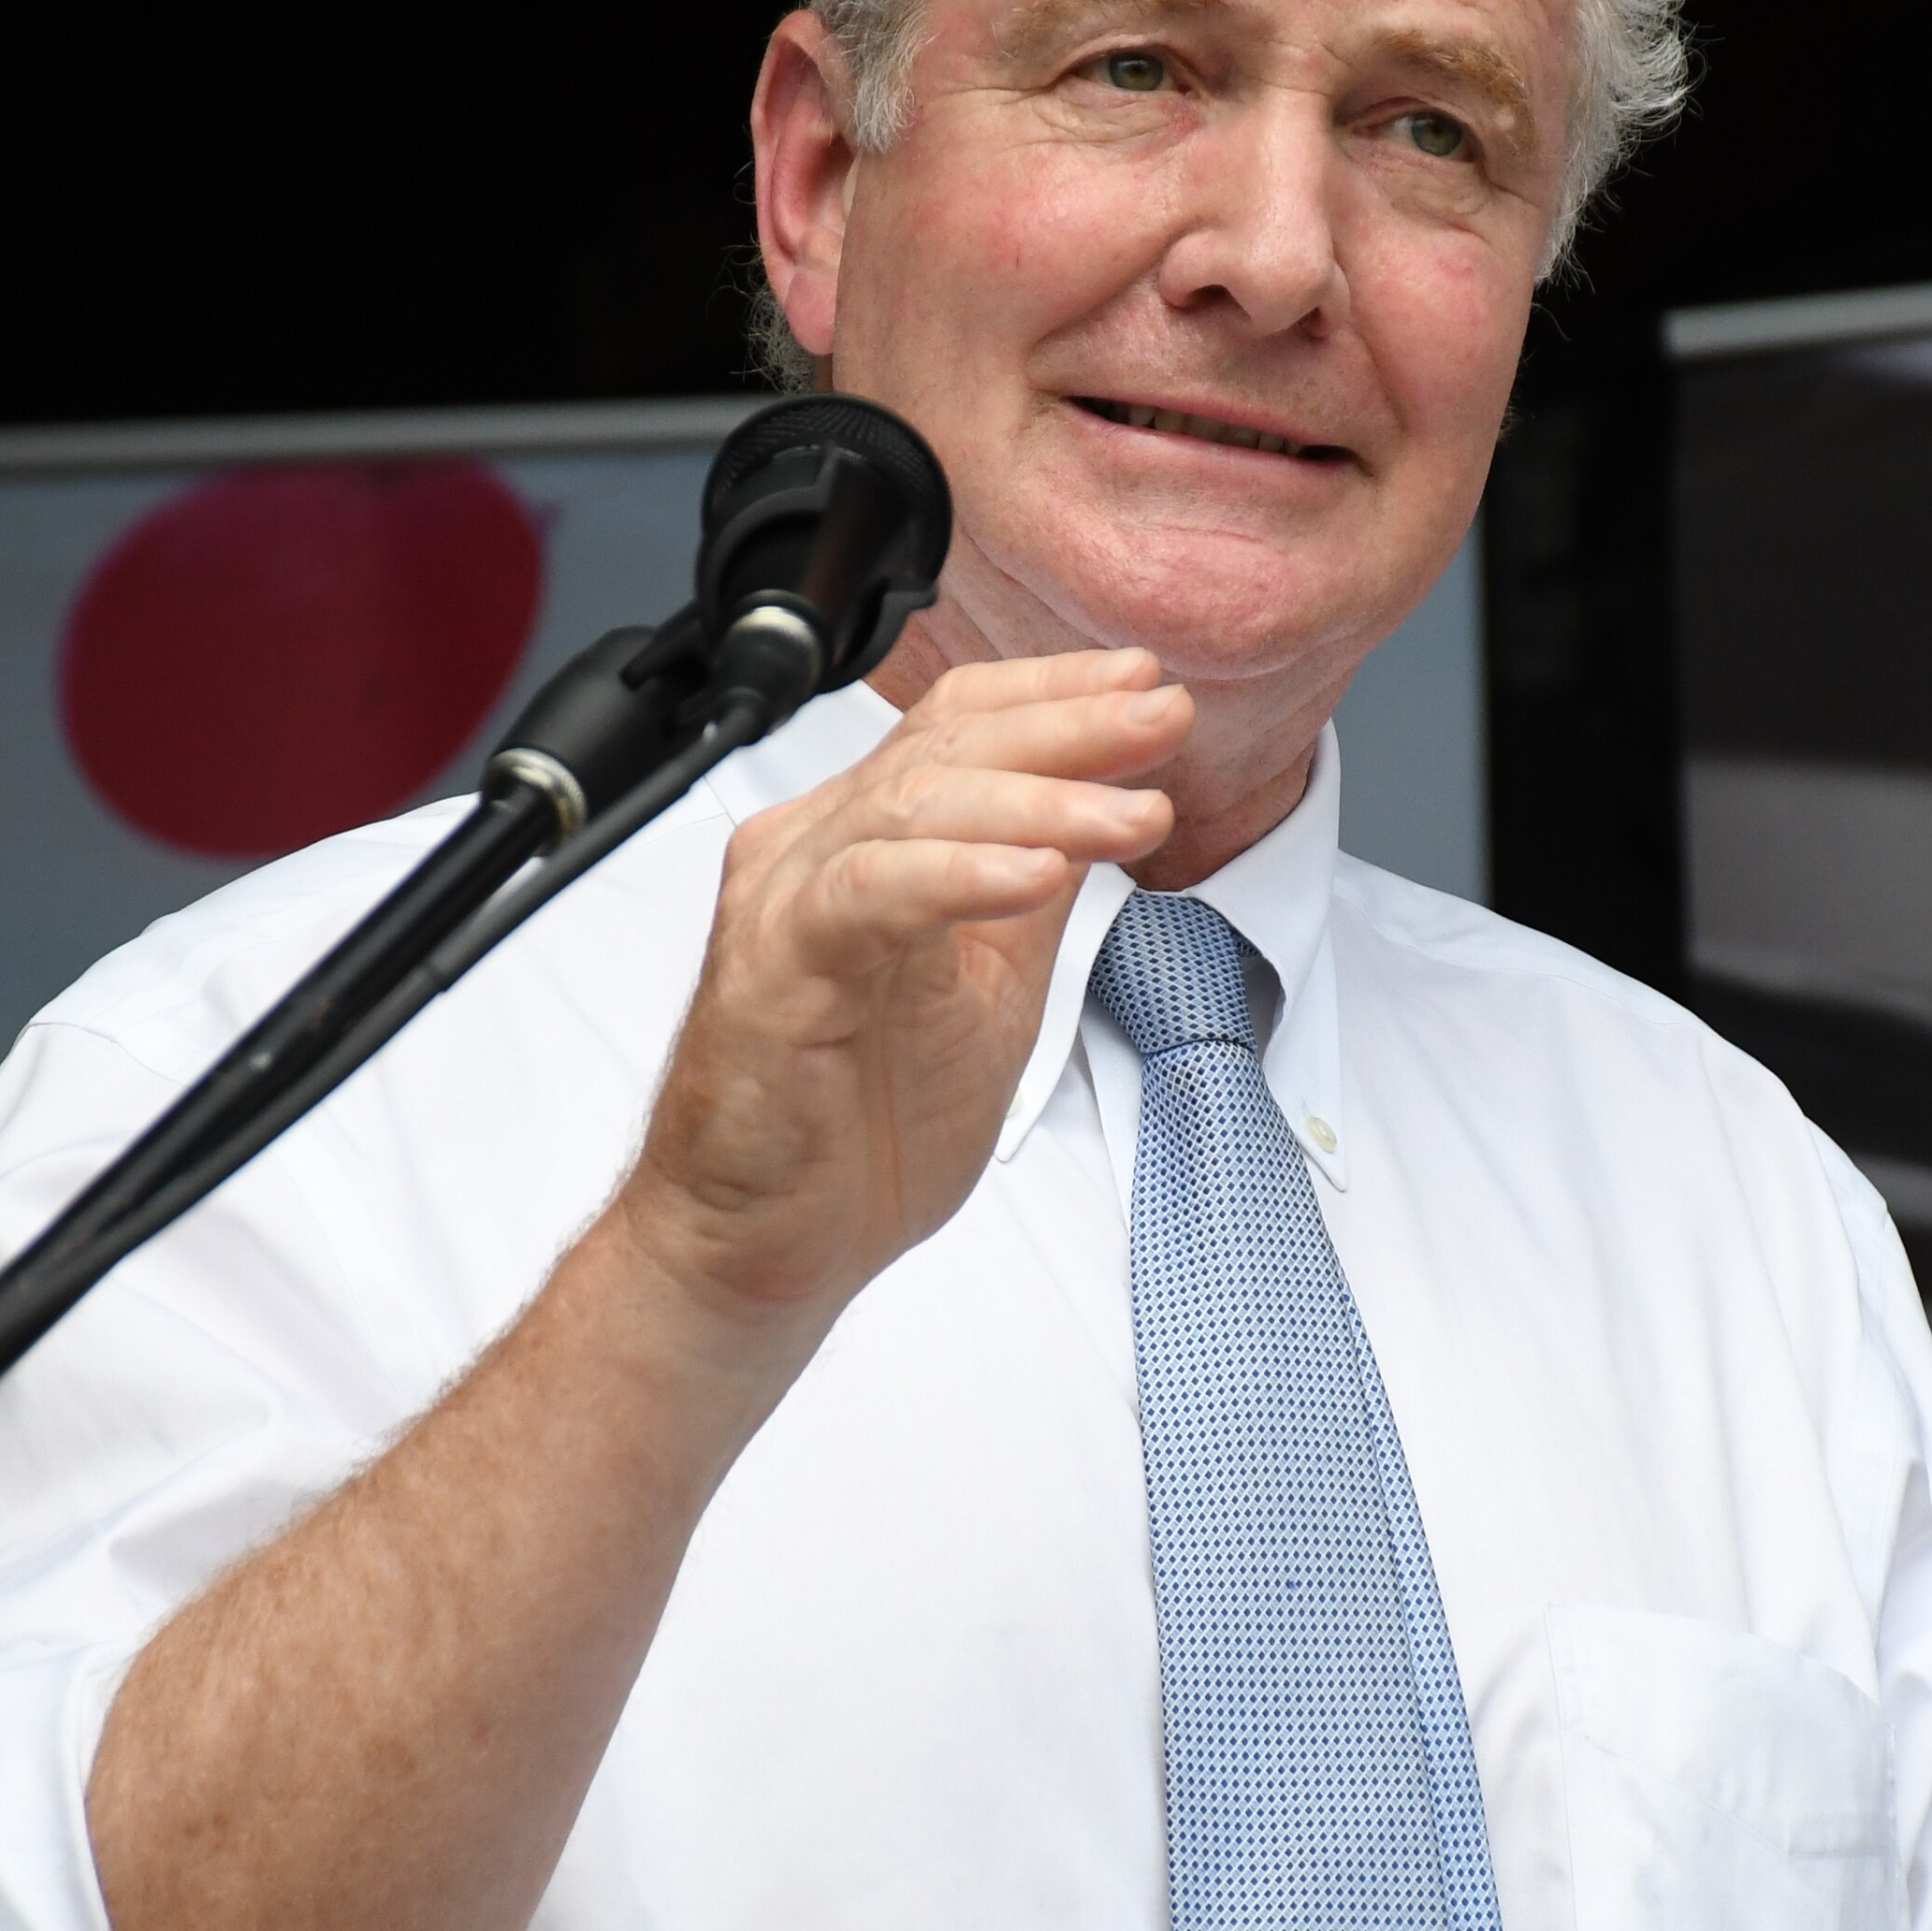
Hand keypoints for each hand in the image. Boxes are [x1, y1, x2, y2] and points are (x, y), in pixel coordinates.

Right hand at [617, 649, 1185, 1341]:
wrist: (768, 1244)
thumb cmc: (859, 1125)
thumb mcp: (991, 988)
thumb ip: (1032, 892)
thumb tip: (1106, 805)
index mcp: (865, 843)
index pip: (957, 726)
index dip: (1054, 695)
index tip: (1149, 686)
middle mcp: (815, 850)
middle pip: (944, 746)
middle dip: (1067, 726)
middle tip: (1163, 716)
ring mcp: (786, 900)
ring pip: (914, 807)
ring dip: (1040, 801)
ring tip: (1135, 811)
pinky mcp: (773, 969)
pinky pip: (871, 895)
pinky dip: (960, 876)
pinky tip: (1039, 874)